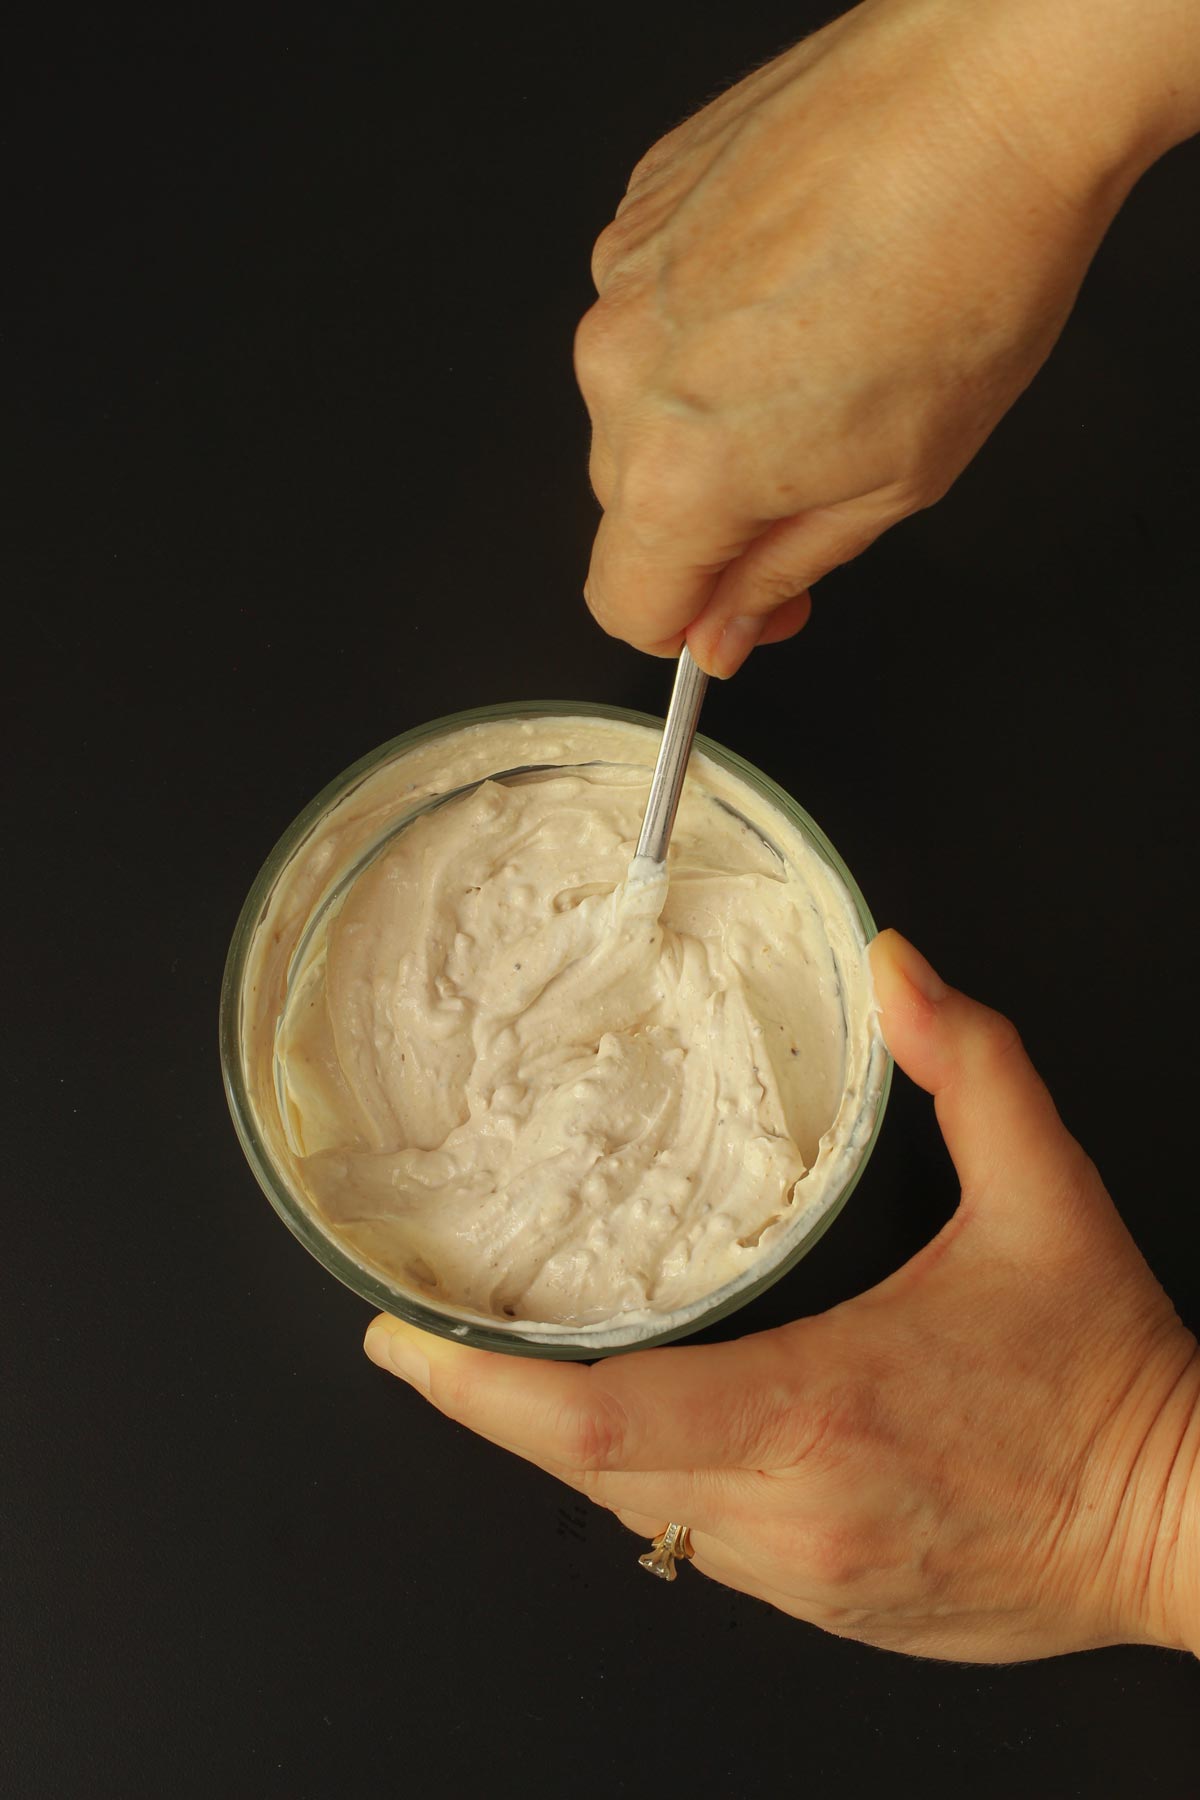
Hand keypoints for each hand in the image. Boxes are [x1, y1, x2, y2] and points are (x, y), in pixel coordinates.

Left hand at [364, 929, 1199, 1661]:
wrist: (1186, 1525)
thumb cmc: (1109, 1375)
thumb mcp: (1050, 1194)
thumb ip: (970, 1064)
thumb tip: (896, 967)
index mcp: (818, 1408)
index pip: (593, 1422)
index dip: (478, 1389)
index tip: (402, 1341)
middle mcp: (789, 1514)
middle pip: (581, 1475)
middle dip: (493, 1407)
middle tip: (429, 1337)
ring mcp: (803, 1579)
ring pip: (634, 1517)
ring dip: (572, 1443)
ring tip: (518, 1368)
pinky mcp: (828, 1610)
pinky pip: (697, 1548)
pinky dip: (650, 1484)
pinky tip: (651, 1426)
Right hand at [575, 0, 1198, 674]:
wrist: (988, 91)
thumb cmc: (969, 272)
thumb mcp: (896, 483)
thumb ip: (783, 572)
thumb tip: (727, 626)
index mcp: (679, 470)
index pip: (625, 604)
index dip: (689, 623)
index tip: (740, 609)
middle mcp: (621, 374)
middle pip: (629, 506)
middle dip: (707, 519)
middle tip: (812, 479)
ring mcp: (620, 281)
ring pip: (635, 403)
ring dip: (706, 412)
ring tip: (819, 355)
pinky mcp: (639, 208)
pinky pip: (649, 310)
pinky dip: (707, 322)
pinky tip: (797, 286)